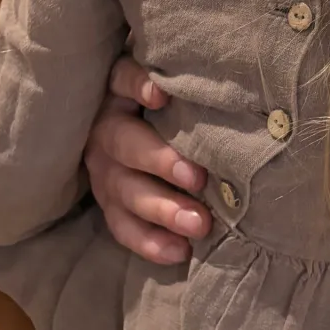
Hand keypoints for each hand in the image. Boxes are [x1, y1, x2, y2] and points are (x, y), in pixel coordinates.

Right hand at [85, 55, 211, 264]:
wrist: (147, 145)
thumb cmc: (174, 111)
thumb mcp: (174, 92)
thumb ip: (188, 87)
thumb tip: (225, 87)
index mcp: (119, 94)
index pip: (122, 79)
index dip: (138, 85)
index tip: (161, 96)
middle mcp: (105, 131)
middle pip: (124, 142)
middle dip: (160, 161)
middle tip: (197, 178)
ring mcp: (104, 171)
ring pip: (125, 190)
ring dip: (162, 209)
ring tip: (199, 224)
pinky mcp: (109, 205)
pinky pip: (123, 227)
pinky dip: (150, 242)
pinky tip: (180, 250)